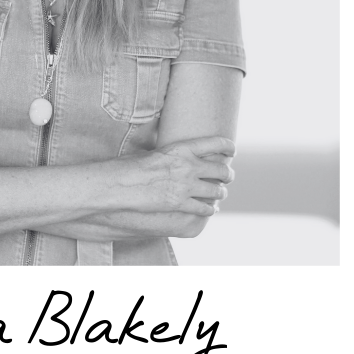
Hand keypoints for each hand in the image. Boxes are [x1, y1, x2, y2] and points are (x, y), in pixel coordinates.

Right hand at [119, 136, 235, 216]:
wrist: (121, 184)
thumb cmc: (132, 165)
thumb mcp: (154, 151)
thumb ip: (172, 153)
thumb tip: (178, 154)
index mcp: (182, 148)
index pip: (215, 143)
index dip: (228, 146)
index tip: (231, 150)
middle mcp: (188, 166)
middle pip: (222, 170)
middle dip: (228, 174)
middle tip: (228, 176)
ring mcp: (186, 186)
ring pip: (217, 191)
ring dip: (221, 193)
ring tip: (220, 193)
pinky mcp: (181, 203)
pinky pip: (205, 208)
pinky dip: (210, 209)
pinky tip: (210, 209)